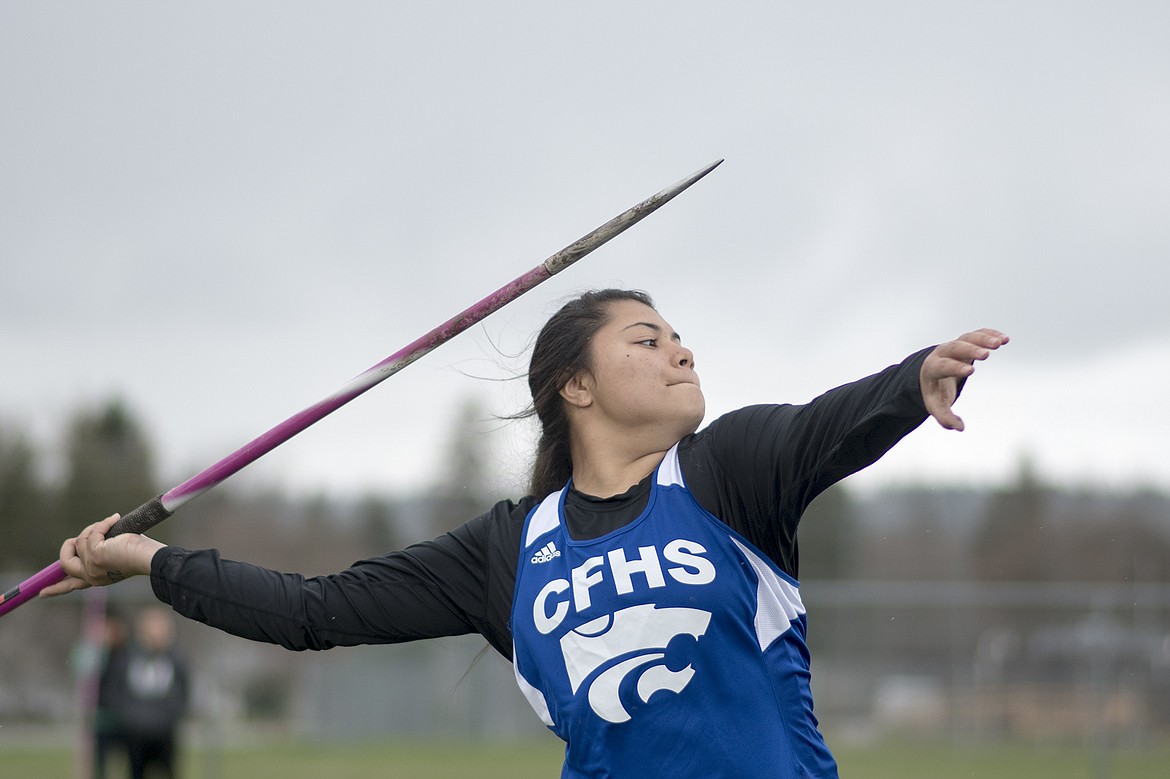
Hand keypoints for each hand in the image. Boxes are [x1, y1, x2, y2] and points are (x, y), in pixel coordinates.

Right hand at [39, 514, 165, 597]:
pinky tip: (116, 519)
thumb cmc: (141, 553)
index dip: (55, 588)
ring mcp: (91, 566)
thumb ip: (101, 552)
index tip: (42, 593)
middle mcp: (91, 576)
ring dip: (94, 528)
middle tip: (79, 537)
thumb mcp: (116, 555)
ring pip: (79, 542)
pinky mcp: (95, 555)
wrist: (152, 557)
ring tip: (112, 524)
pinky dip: (103, 523)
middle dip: (68, 546)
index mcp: (97, 579)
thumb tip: (91, 540)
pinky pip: (92, 532)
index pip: (70, 586)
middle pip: (64, 563)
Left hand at [920, 328, 1008, 430]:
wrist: (931, 372)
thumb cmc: (935, 390)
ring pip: (968, 337)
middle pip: (955, 347)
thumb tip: (959, 427)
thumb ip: (945, 417)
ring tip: (1000, 343)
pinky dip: (990, 334)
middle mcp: (943, 352)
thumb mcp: (936, 405)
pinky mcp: (967, 341)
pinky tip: (1004, 339)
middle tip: (986, 355)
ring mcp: (955, 345)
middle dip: (970, 350)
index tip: (971, 371)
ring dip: (983, 338)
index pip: (943, 366)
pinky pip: (978, 334)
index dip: (955, 368)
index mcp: (932, 368)